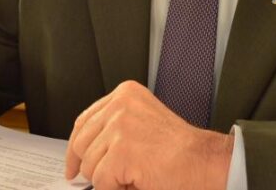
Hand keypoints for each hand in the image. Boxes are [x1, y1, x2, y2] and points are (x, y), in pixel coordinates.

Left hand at [65, 81, 233, 189]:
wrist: (202, 161)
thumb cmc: (179, 150)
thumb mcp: (142, 124)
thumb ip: (114, 129)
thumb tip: (81, 156)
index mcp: (126, 94)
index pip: (84, 121)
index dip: (77, 147)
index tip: (74, 164)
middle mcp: (121, 104)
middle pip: (81, 143)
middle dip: (91, 167)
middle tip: (110, 178)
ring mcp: (120, 125)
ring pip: (90, 165)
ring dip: (108, 178)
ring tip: (134, 174)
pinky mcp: (122, 150)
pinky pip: (101, 181)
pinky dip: (115, 188)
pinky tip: (135, 180)